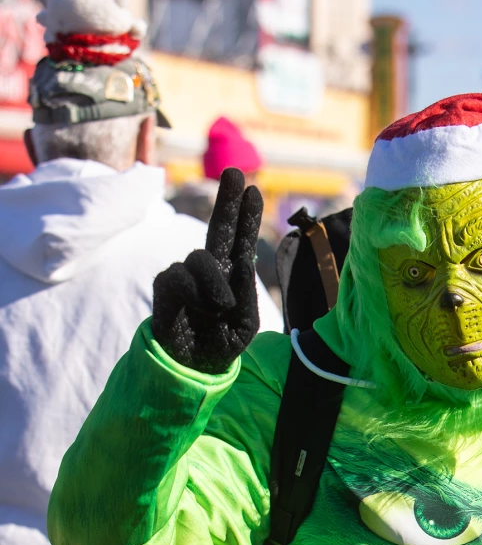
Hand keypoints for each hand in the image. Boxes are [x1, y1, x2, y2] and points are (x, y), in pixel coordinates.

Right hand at [152, 167, 263, 374]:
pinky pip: (178, 275)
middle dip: (227, 201)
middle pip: (217, 229)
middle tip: (235, 173)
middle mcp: (209, 272)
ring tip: (219, 309)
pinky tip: (199, 309)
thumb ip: (246, 292)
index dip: (245, 216)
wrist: (193, 371)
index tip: (252, 190)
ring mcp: (186, 277)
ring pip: (200, 257)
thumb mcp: (245, 323)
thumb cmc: (220, 346)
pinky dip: (193, 291)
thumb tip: (238, 261)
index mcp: (232, 277)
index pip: (239, 241)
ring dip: (214, 284)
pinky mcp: (165, 287)